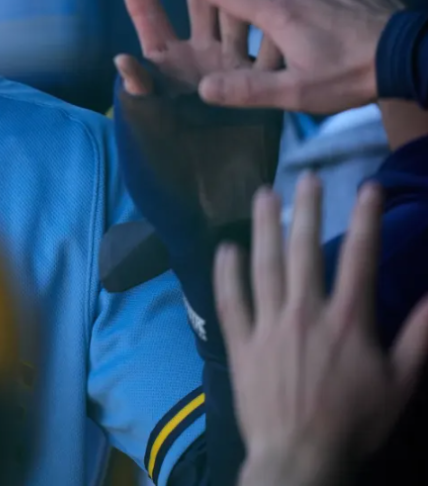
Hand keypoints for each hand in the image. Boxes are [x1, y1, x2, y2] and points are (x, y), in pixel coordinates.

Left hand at [111, 0, 282, 230]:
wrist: (202, 209)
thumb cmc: (159, 170)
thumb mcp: (141, 126)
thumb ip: (136, 91)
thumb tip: (124, 57)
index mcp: (159, 64)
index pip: (144, 9)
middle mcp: (195, 59)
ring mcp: (230, 69)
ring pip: (239, 10)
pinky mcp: (261, 86)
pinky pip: (276, 46)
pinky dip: (285, 16)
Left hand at [218, 178, 427, 485]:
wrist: (301, 456)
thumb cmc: (355, 422)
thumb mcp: (400, 382)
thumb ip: (418, 336)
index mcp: (348, 320)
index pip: (361, 257)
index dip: (366, 218)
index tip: (367, 186)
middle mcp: (306, 313)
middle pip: (305, 250)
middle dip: (307, 210)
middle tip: (304, 177)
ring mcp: (269, 325)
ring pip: (264, 265)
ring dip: (263, 227)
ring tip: (263, 195)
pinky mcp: (241, 343)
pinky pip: (230, 301)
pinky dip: (226, 273)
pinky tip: (224, 248)